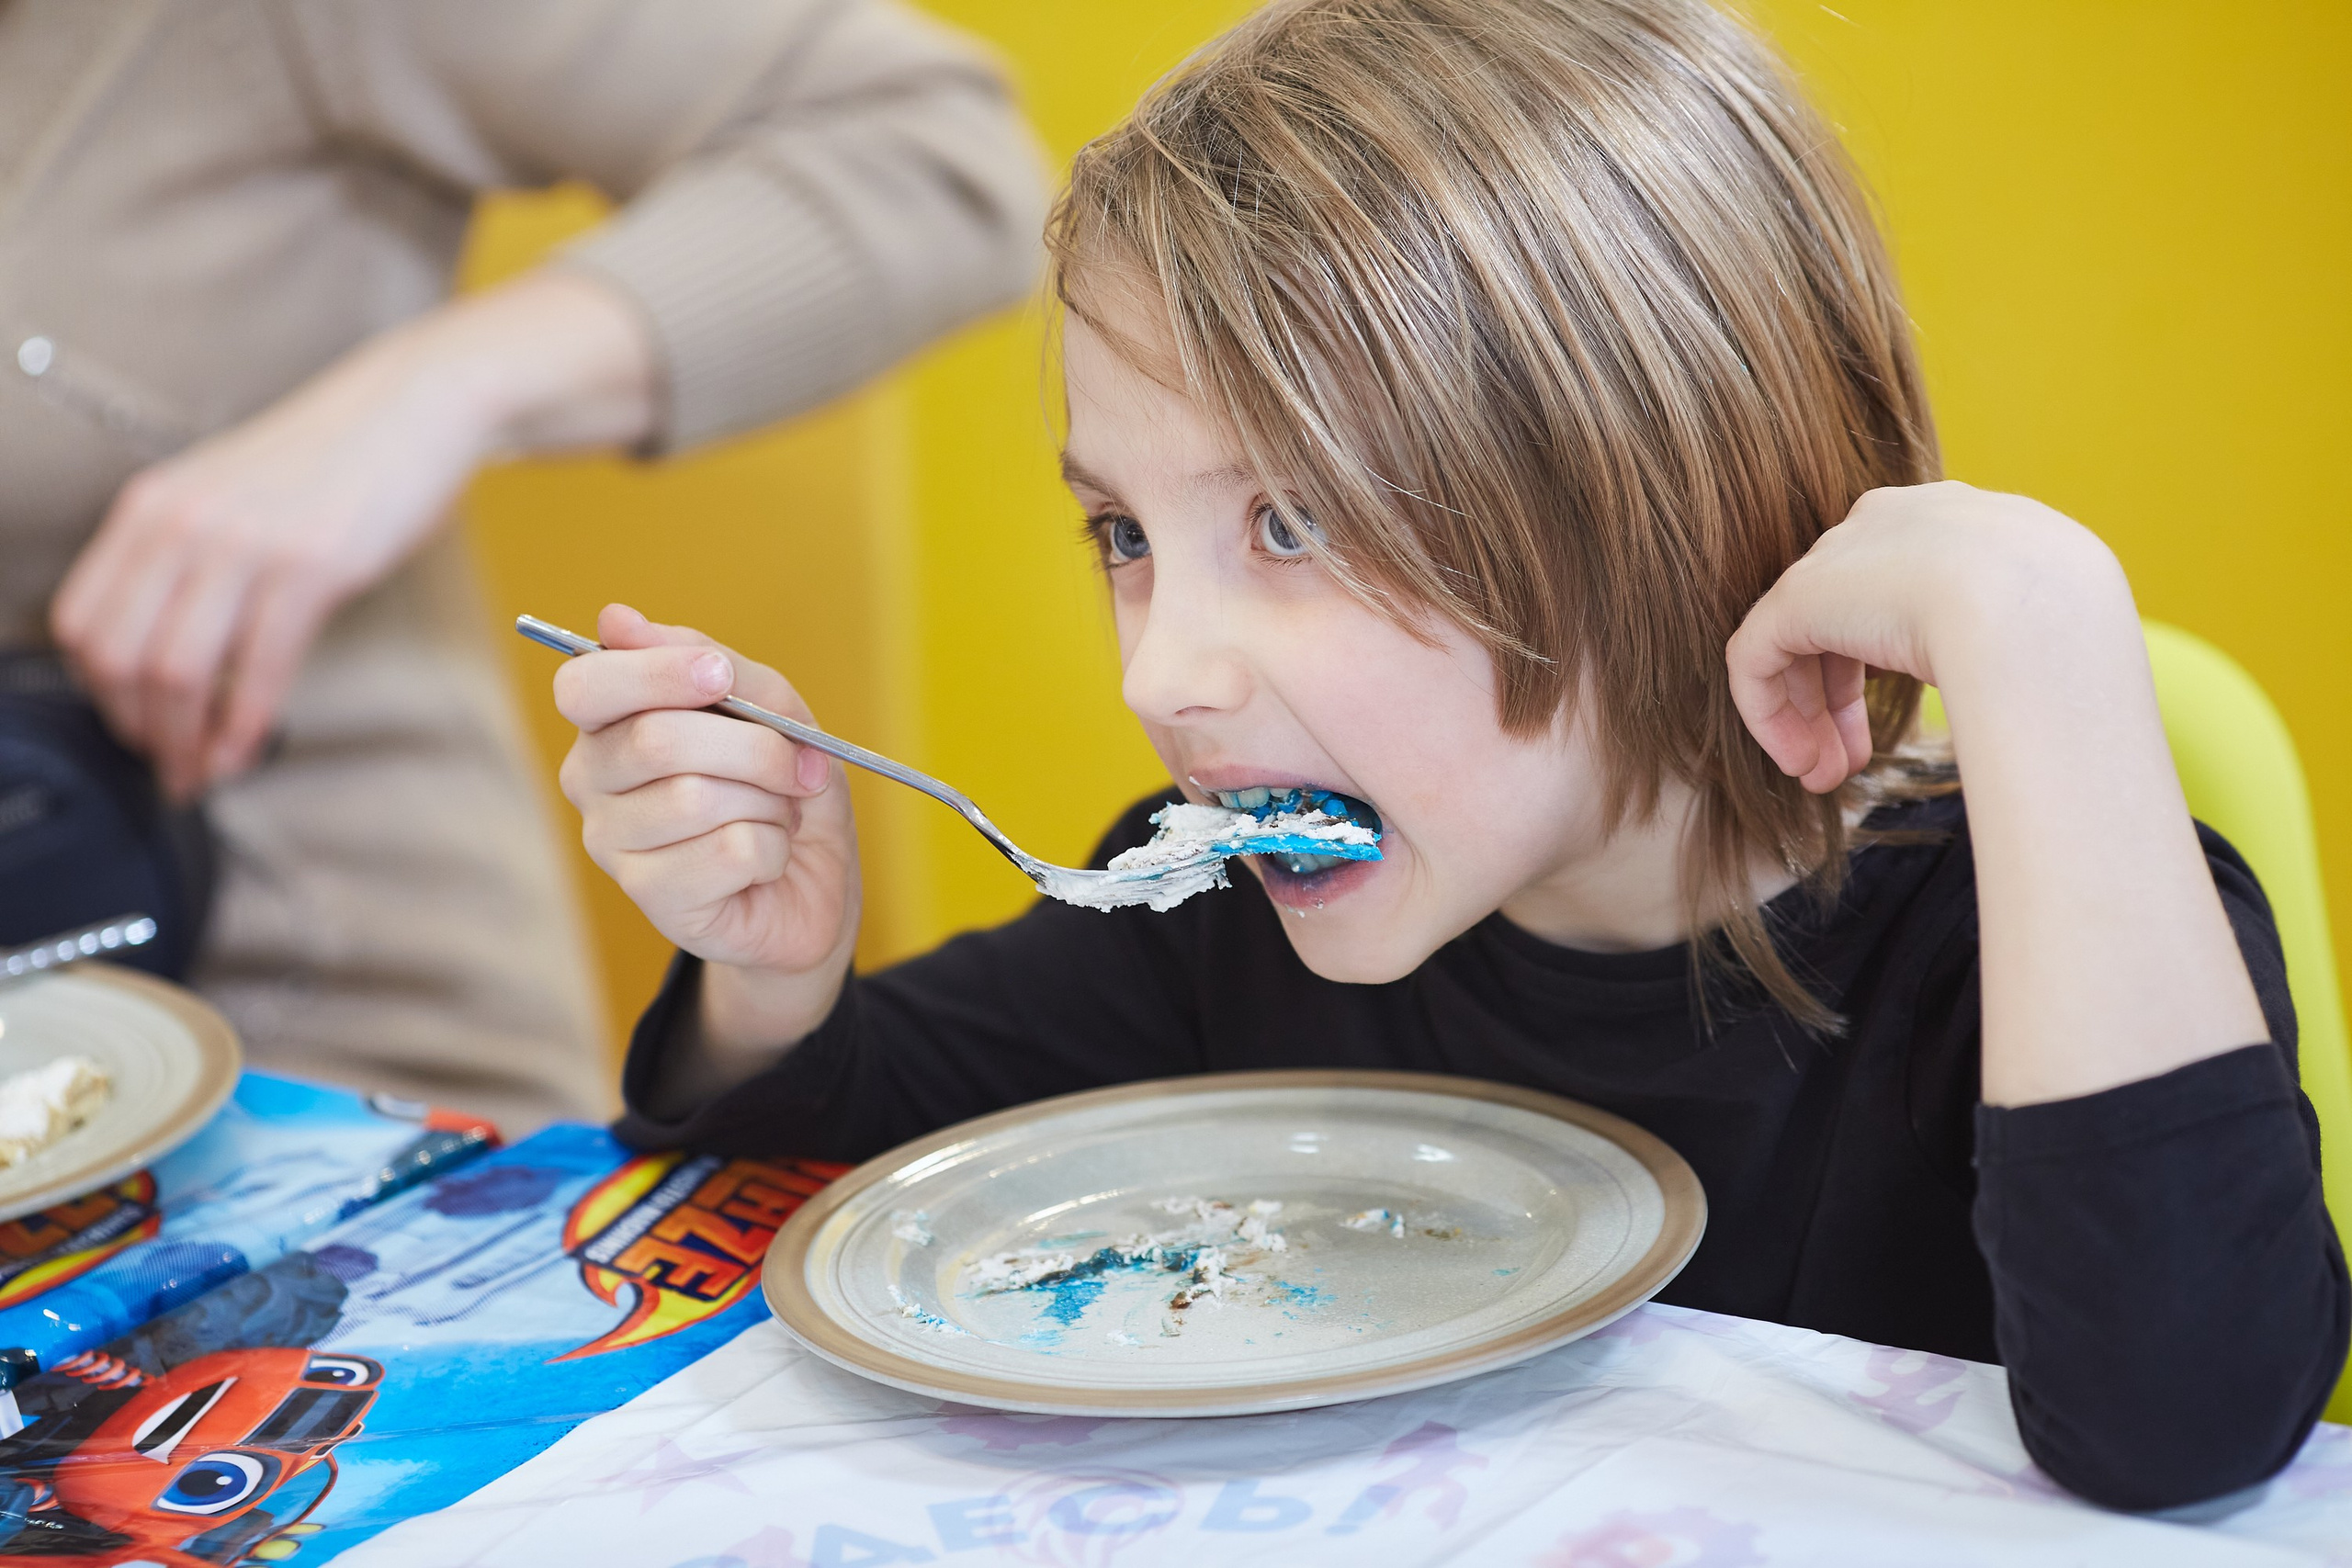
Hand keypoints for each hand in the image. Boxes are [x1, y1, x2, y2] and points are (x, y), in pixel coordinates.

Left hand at [49, 271, 653, 801]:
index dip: (97, 691)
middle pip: (121, 657)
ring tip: (203, 770)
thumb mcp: (228, 493)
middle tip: (167, 763)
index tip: (129, 724)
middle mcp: (184, 523)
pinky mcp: (310, 568)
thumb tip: (170, 642)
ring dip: (186, 740)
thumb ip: (187, 554)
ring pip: (179, 671)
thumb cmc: (331, 458)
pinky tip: (248, 749)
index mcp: (152, 506)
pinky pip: (261, 668)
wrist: (411, 408)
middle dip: (139, 729)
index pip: (82, 619)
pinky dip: (246, 726)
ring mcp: (246, 545)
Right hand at [556, 604, 861, 1049]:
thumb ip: (708, 661)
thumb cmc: (782, 789)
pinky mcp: (652, 898)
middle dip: (752, 746)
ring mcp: (612, 844)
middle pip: (655, 739)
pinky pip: (729, 850)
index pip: (584, 684)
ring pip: (695, 797)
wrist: (811, 886)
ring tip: (776, 815)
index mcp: (606, 722)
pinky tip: (766, 858)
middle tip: (795, 765)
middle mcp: (590, 781)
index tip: (721, 677)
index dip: (656, 673)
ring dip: (768, 801)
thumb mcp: (770, 708)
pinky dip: (773, 847)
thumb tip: (615, 619)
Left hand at [1725, 480, 2112, 792]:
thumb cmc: (2065, 632)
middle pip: (1841, 617)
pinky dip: (1769, 715)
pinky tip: (1799, 762)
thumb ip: (2007, 639)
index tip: (1894, 726)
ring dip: (1807, 718)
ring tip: (1823, 778)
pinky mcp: (1796, 596)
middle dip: (1837, 700)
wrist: (2038, 608)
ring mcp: (1841, 556)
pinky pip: (1758, 657)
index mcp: (1953, 523)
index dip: (1883, 666)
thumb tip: (2008, 680)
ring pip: (1797, 642)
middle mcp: (1890, 524)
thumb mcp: (2045, 625)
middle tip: (1847, 766)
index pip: (1894, 592)